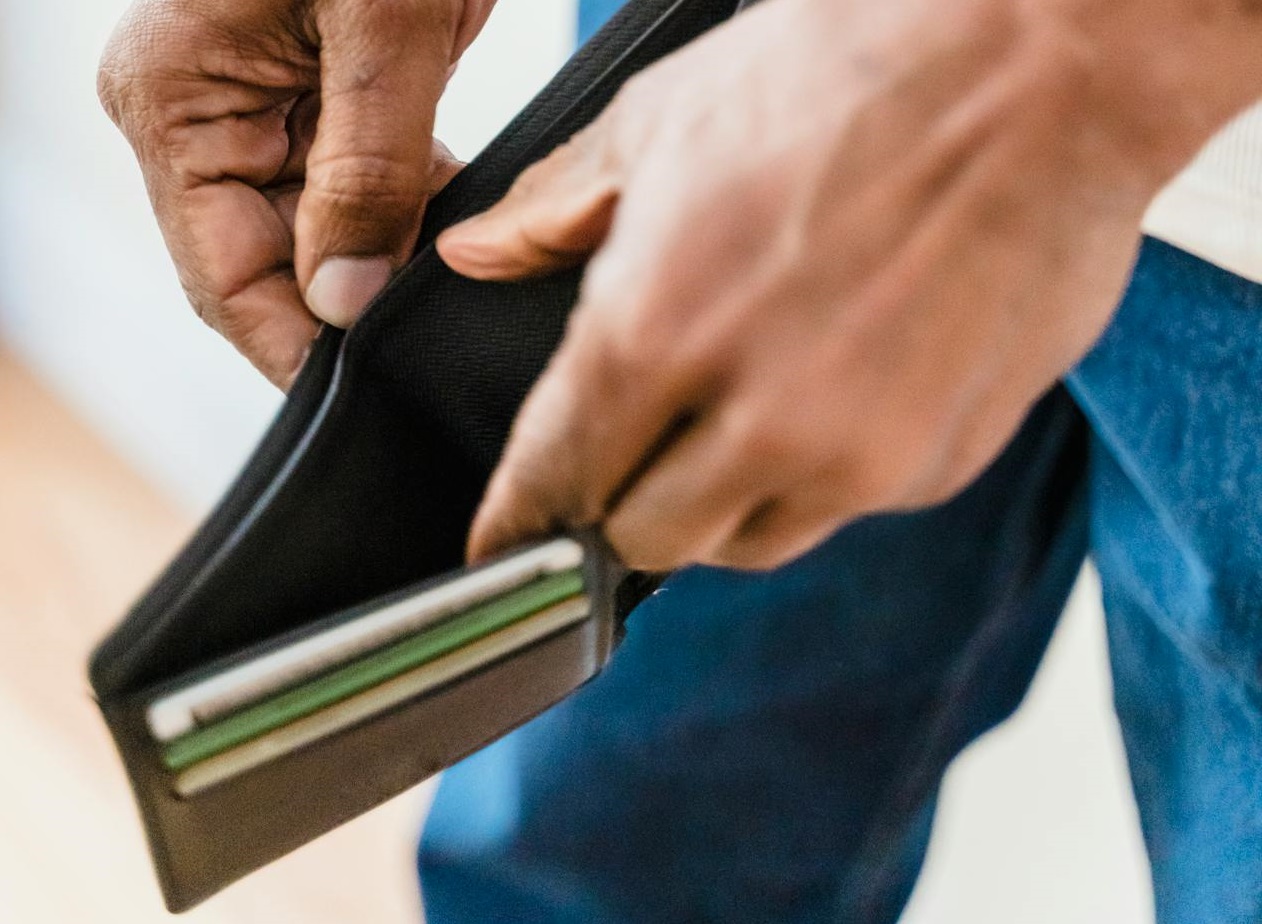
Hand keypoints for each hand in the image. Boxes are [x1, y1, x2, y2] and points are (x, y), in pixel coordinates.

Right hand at [99, 0, 494, 386]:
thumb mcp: (381, 25)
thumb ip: (366, 167)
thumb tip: (345, 300)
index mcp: (175, 101)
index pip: (226, 276)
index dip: (300, 348)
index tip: (372, 389)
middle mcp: (209, 115)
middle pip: (281, 264)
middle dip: (363, 298)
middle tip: (437, 329)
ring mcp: (269, 108)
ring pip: (335, 233)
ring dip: (400, 255)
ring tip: (463, 271)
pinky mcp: (334, 96)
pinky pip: (374, 187)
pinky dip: (422, 209)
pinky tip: (469, 224)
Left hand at [440, 0, 1261, 570]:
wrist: (1045, 69)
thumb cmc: (850, 71)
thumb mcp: (666, 119)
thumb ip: (556, 211)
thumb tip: (475, 257)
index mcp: (658, 329)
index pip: (556, 475)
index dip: (519, 520)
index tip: (504, 550)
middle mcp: (756, 419)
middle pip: (642, 540)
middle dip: (619, 508)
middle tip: (630, 457)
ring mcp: (857, 455)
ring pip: (744, 544)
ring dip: (717, 505)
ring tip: (735, 423)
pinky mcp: (936, 465)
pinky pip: (842, 511)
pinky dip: (813, 478)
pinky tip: (832, 395)